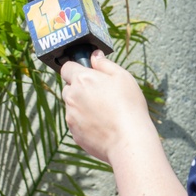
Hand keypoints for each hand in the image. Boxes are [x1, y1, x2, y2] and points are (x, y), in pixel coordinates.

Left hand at [60, 50, 155, 164]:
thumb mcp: (122, 77)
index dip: (77, 69)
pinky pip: (76, 123)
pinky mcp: (74, 133)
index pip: (66, 68)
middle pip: (68, 88)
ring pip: (72, 106)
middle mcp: (71, 97)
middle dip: (80, 89)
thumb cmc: (128, 106)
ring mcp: (71, 117)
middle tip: (100, 95)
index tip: (88, 74)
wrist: (128, 140)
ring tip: (104, 113)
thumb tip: (94, 56)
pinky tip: (102, 125)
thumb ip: (104, 64)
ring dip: (82, 106)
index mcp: (81, 80)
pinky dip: (85, 123)